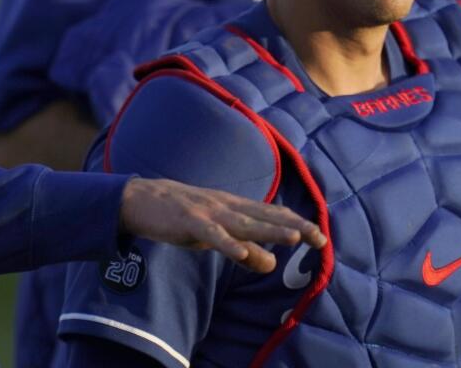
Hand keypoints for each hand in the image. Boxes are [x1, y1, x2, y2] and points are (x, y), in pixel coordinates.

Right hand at [118, 177, 325, 271]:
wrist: (139, 199)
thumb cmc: (179, 217)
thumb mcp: (214, 234)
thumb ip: (241, 247)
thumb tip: (269, 263)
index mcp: (232, 206)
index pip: (270, 213)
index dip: (295, 223)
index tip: (320, 236)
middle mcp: (225, 206)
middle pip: (264, 216)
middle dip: (293, 226)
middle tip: (320, 237)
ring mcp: (208, 212)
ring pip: (243, 223)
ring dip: (269, 231)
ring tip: (294, 238)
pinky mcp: (189, 221)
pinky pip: (212, 235)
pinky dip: (227, 243)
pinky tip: (242, 253)